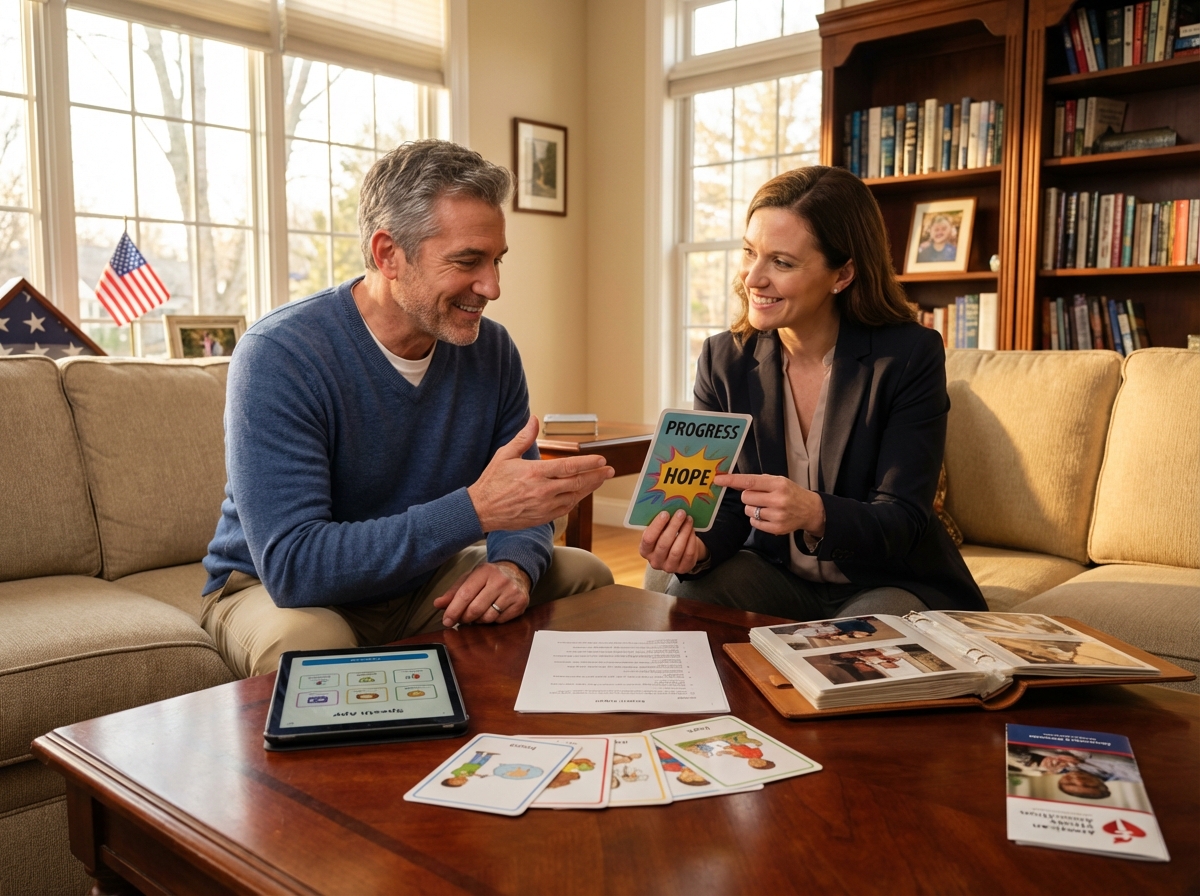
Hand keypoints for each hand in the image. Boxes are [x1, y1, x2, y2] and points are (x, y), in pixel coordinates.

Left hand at [433, 561, 530, 626]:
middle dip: (465, 618)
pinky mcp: (521, 602)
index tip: (446, 621)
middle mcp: (500, 580)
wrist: (516, 572)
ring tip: (479, 612)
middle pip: (476, 609)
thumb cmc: (488, 577)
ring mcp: (512, 592)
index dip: (453, 610)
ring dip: (479, 620)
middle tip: (463, 618)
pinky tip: (493, 611)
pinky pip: (500, 621)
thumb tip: (437, 604)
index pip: (465, 594)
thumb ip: (453, 592)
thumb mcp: (470, 579)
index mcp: (484, 571)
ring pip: (488, 618)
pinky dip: (493, 620)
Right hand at [468, 415, 614, 531]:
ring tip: (599, 480)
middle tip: (609, 470)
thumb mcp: (504, 455)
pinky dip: (576, 500)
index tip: (601, 460)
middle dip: (596, 476)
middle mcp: (542, 491)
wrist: (481, 510)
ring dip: (589, 488)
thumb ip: (523, 437)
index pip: (568, 467)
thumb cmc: (492, 482)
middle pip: (577, 483)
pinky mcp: (542, 517)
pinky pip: (566, 509)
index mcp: (534, 473)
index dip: (588, 463)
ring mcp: (543, 506)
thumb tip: (534, 419)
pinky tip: (581, 493)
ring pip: (574, 497)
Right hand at [639, 509, 708, 573]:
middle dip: (673, 526)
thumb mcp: (658, 532)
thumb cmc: (665, 537)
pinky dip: (691, 540)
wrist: (677, 553)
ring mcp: (669, 567)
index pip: (648, 539)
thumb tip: (668, 507)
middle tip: (681, 513)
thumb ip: (660, 524)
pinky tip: (692, 530)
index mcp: (645, 550)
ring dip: (684, 532)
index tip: (665, 513)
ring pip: (677, 550)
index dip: (657, 526)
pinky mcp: (683, 569)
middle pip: (664, 543)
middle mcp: (655, 561)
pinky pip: (688, 554)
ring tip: (689, 519)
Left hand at [714, 473, 825, 536]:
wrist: (810, 510)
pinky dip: (757, 519)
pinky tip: (768, 515)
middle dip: (749, 497)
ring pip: (748, 511)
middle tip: (760, 496)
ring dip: (753, 508)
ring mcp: (777, 515)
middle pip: (745, 497)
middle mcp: (778, 499)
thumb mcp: (778, 481)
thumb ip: (757, 481)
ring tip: (767, 506)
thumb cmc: (790, 492)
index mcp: (778, 484)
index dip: (732, 480)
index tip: (718, 480)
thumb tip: (733, 481)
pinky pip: (754, 523)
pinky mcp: (776, 528)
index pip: (749, 482)